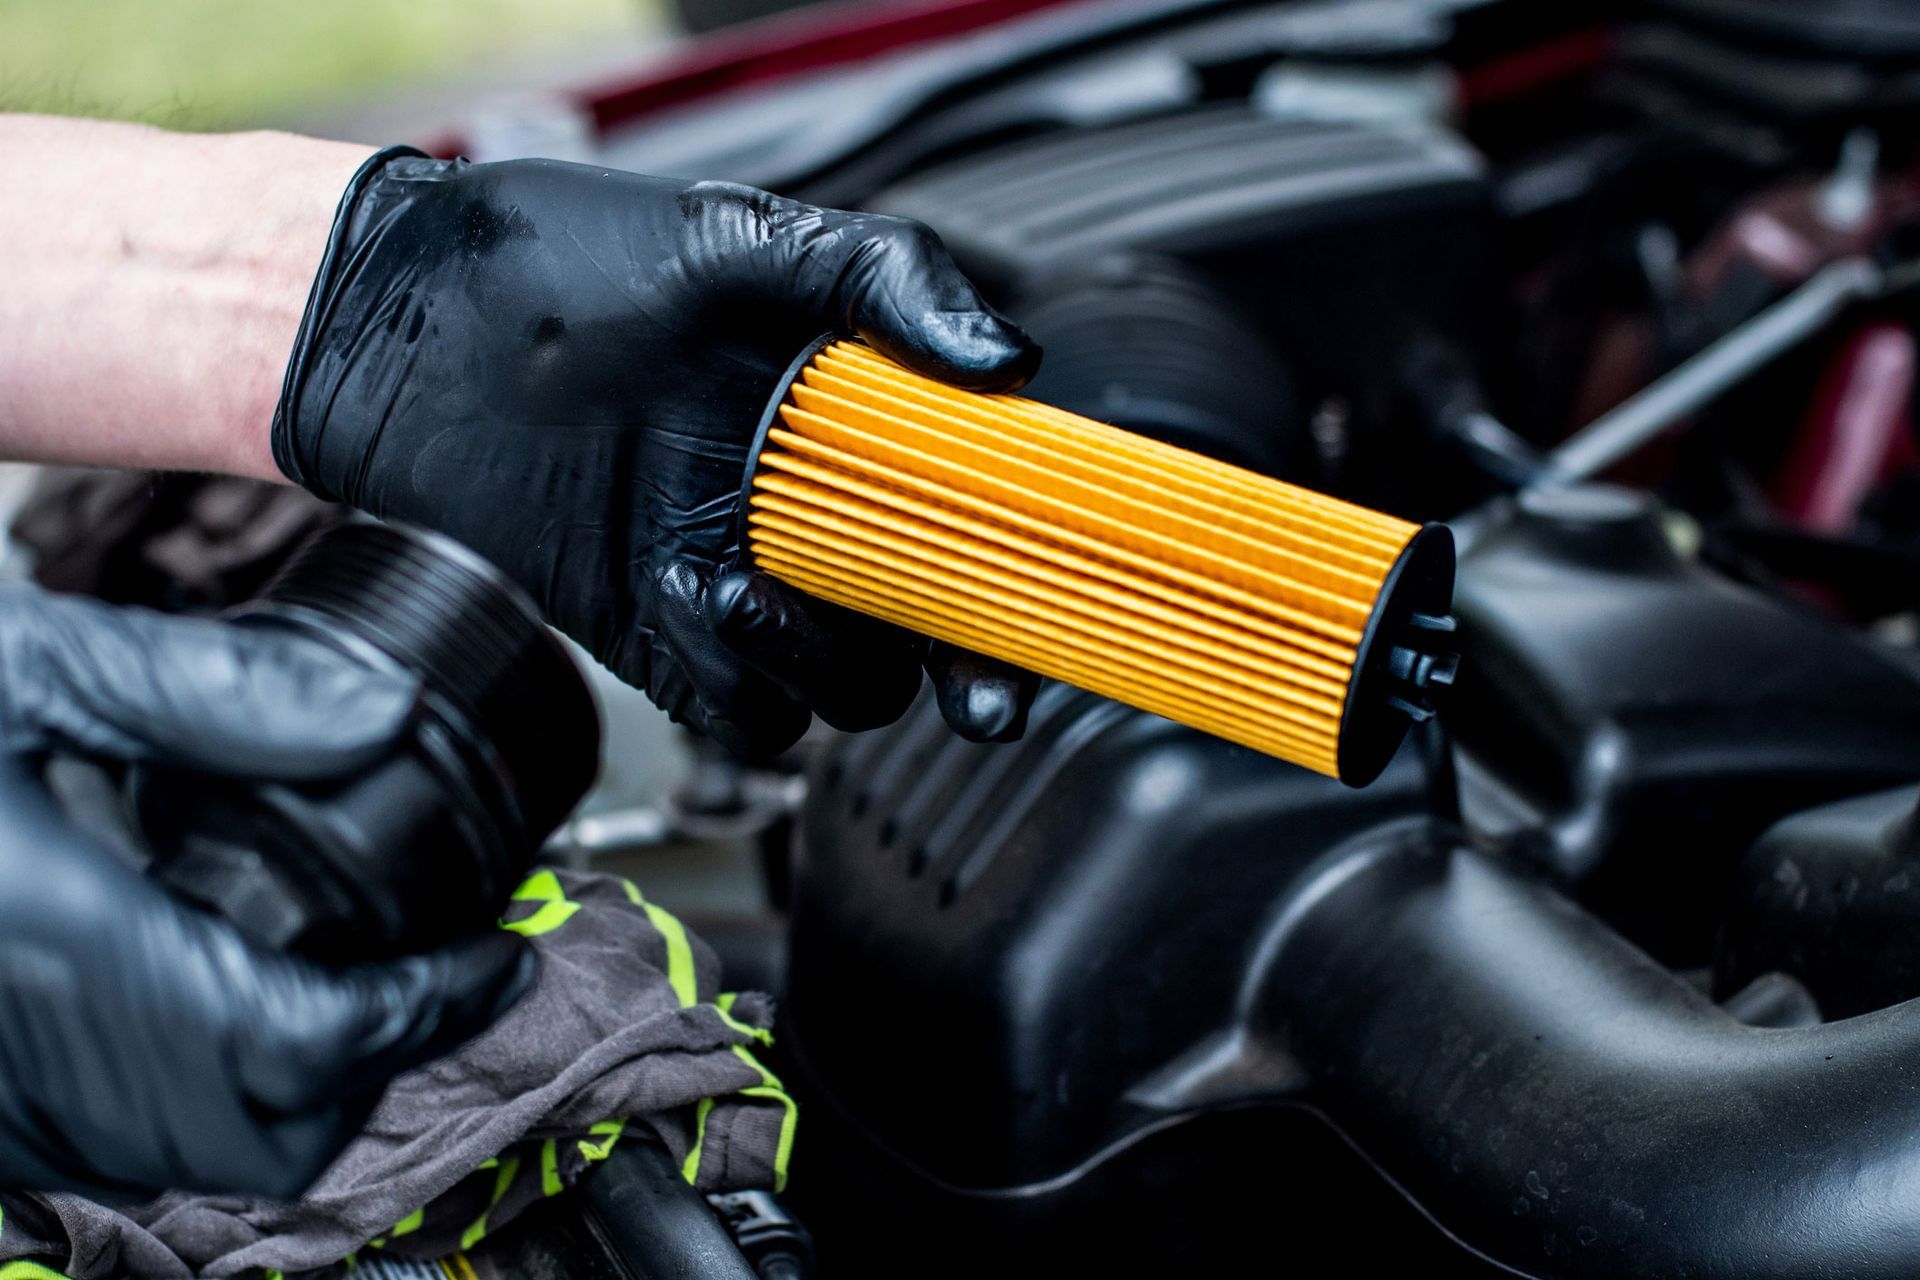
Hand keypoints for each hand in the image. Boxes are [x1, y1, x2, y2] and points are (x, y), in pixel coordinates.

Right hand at [0, 586, 532, 1197]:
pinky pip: (106, 1148)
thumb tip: (378, 721)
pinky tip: (230, 1013)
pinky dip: (204, 1104)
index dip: (424, 1008)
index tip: (493, 956)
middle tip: (447, 975)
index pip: (305, 1036)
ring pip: (190, 1155)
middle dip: (381, 1062)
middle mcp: (16, 1055)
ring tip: (366, 991)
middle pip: (267, 1128)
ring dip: (301, 1090)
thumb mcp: (21, 662)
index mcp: (53, 944)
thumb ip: (208, 693)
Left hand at [274, 152, 1042, 757]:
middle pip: (930, 628)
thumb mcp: (747, 242)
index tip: (1065, 599)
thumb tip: (1005, 356)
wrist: (418, 326)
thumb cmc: (575, 266)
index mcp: (851, 428)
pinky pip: (737, 705)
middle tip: (985, 692)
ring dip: (824, 663)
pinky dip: (736, 678)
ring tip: (747, 588)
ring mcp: (740, 576)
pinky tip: (689, 595)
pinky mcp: (660, 633)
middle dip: (970, 675)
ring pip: (842, 684)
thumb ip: (885, 282)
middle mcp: (808, 512)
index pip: (977, 515)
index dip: (1031, 570)